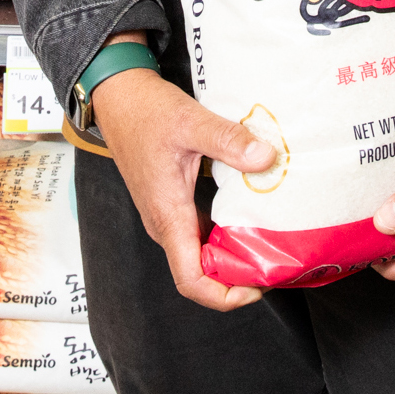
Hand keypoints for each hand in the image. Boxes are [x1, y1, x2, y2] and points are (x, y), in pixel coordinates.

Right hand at [91, 41, 275, 312]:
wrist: (118, 97)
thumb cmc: (145, 112)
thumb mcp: (191, 122)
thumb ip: (229, 141)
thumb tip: (266, 158)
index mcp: (168, 215)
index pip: (191, 280)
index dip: (224, 296)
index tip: (257, 286)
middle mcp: (166, 223)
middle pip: (201, 272)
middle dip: (238, 276)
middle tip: (276, 260)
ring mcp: (167, 213)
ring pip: (201, 251)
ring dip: (233, 253)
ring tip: (270, 240)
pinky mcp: (172, 200)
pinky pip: (200, 229)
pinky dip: (225, 230)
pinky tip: (249, 212)